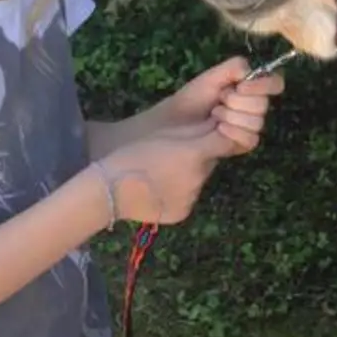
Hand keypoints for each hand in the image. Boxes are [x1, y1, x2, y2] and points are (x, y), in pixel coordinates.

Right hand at [96, 122, 234, 224]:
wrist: (109, 190)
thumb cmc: (132, 154)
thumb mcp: (164, 134)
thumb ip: (196, 129)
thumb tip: (219, 123)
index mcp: (195, 153)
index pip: (227, 142)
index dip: (221, 135)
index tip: (213, 132)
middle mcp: (199, 178)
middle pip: (209, 163)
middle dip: (200, 157)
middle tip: (176, 155)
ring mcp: (192, 199)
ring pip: (199, 182)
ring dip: (189, 176)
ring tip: (163, 173)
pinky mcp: (183, 213)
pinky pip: (187, 199)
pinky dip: (179, 194)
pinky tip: (158, 190)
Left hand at [157, 56, 284, 154]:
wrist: (175, 121)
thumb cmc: (192, 98)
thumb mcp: (211, 77)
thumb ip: (233, 68)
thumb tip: (251, 72)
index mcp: (250, 88)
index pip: (275, 84)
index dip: (264, 84)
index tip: (242, 85)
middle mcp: (254, 107)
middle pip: (264, 104)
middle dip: (238, 100)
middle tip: (220, 99)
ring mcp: (249, 127)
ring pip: (257, 122)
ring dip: (232, 116)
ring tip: (215, 114)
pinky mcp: (241, 145)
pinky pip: (250, 139)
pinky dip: (233, 131)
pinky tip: (218, 128)